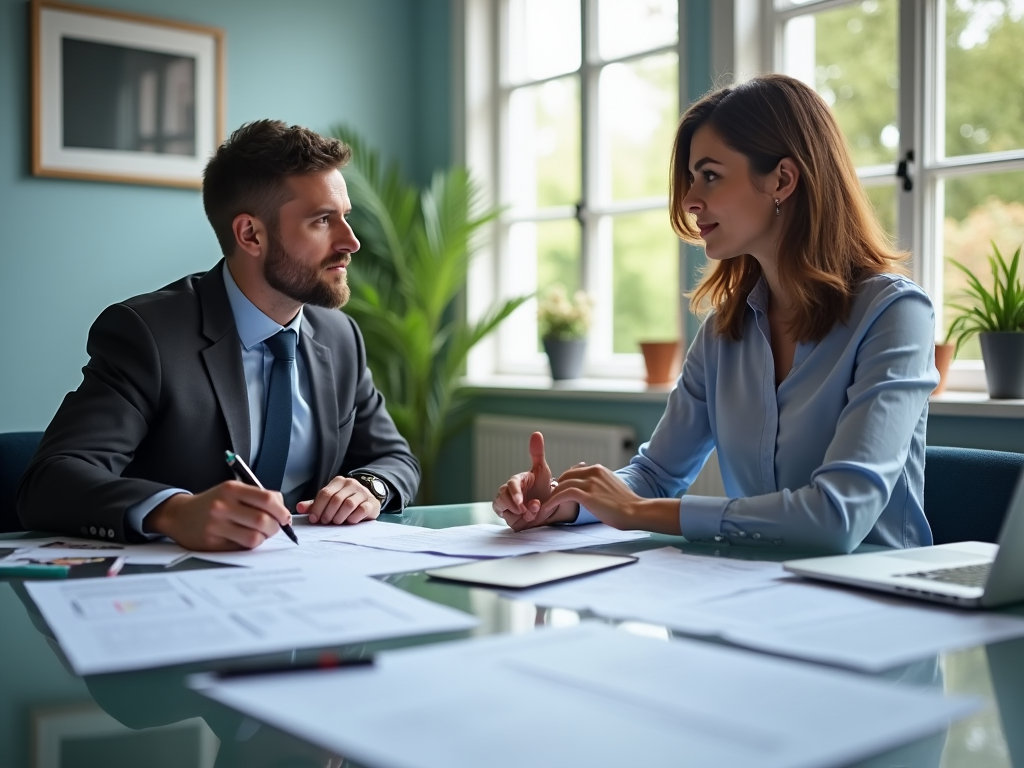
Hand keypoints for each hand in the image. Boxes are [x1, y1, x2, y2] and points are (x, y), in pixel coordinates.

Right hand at [146, 481, 290, 550]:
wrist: (179, 515)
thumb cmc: (213, 502)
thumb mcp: (232, 490)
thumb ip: (257, 496)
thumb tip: (283, 509)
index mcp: (231, 489)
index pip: (267, 499)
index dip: (282, 511)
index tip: (285, 517)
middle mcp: (223, 506)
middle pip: (263, 520)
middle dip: (275, 527)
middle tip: (274, 528)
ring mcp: (216, 526)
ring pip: (254, 538)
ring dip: (263, 538)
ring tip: (259, 534)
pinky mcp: (212, 543)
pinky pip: (240, 548)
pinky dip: (248, 545)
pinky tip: (243, 538)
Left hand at [298, 476, 380, 524]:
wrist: (368, 500)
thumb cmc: (345, 501)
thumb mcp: (329, 501)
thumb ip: (315, 504)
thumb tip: (299, 507)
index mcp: (338, 482)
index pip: (325, 493)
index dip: (317, 507)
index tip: (313, 519)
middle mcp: (351, 484)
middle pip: (336, 499)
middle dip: (328, 513)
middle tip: (326, 522)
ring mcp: (363, 492)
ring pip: (348, 504)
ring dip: (340, 516)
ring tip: (337, 522)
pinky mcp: (372, 502)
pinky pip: (362, 510)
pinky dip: (353, 517)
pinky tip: (350, 521)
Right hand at [492, 432, 579, 531]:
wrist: (549, 507)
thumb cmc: (543, 487)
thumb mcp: (542, 470)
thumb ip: (537, 453)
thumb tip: (536, 433)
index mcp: (516, 480)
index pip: (511, 485)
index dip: (516, 493)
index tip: (522, 501)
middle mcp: (508, 492)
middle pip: (503, 498)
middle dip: (519, 506)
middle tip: (533, 510)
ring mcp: (507, 505)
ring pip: (503, 508)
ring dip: (520, 513)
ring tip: (533, 514)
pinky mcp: (508, 516)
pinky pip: (506, 518)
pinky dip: (517, 519)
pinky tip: (526, 519)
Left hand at [541, 464, 680, 533]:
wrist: (637, 511)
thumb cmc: (627, 505)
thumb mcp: (612, 488)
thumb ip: (600, 485)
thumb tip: (593, 492)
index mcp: (598, 469)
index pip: (574, 472)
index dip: (564, 483)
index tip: (558, 494)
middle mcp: (593, 471)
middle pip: (565, 476)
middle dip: (555, 489)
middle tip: (548, 501)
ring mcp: (589, 482)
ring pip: (561, 485)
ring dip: (550, 497)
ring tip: (543, 508)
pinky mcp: (586, 494)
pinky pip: (562, 495)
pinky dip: (552, 502)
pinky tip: (546, 510)